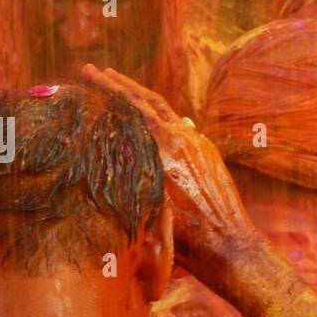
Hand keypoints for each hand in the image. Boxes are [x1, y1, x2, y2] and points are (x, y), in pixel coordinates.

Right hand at [82, 64, 255, 270]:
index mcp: (163, 150)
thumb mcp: (149, 204)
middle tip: (95, 70)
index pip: (130, 107)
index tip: (88, 73)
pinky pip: (180, 127)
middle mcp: (182, 140)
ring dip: (140, 97)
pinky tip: (150, 119)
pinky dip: (160, 117)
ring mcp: (198, 144)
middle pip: (146, 100)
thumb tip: (117, 136)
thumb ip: (135, 167)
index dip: (108, 88)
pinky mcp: (209, 153)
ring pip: (165, 110)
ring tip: (120, 86)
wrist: (228, 247)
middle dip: (119, 83)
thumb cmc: (183, 238)